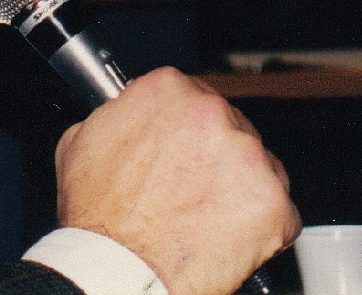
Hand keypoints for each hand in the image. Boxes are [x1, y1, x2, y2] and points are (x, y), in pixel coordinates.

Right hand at [53, 68, 298, 294]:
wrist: (118, 270)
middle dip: (214, 157)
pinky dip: (261, 228)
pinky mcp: (273, 203)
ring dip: (240, 189)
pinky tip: (226, 237)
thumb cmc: (98, 216)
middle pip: (230, 127)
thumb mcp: (82, 142)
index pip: (193, 96)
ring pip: (259, 167)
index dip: (186, 128)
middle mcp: (212, 114)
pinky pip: (279, 212)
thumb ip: (119, 116)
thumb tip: (129, 114)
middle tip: (190, 189)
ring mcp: (248, 158)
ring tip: (206, 217)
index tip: (181, 147)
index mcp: (167, 90)